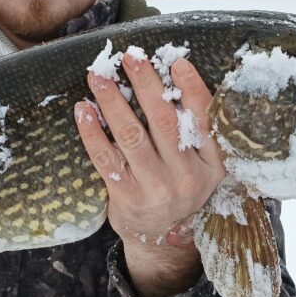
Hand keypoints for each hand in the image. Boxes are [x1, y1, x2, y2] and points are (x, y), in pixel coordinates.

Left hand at [74, 54, 224, 296]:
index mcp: (212, 164)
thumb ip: (195, 131)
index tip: (176, 63)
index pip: (204, 120)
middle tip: (130, 57)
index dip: (191, 89)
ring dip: (112, 102)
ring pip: (131, 136)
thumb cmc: (178, 187)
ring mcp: (156, 189)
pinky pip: (106, 158)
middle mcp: (187, 177)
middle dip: (145, 85)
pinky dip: (92, 132)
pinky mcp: (127, 198)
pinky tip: (83, 110)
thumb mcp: (202, 166)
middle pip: (164, 122)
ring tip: (99, 77)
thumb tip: (173, 77)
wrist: (160, 239)